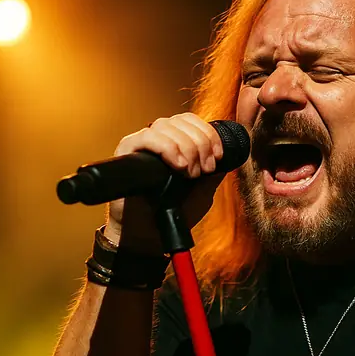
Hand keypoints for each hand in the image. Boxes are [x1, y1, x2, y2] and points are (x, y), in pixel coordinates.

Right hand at [103, 113, 226, 251]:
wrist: (149, 235)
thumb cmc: (173, 212)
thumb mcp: (202, 190)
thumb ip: (213, 172)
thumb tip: (228, 155)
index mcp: (175, 141)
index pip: (191, 120)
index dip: (208, 133)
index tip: (218, 156)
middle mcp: (157, 138)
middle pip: (180, 121)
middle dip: (200, 143)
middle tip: (205, 169)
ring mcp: (140, 143)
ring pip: (166, 126)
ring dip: (186, 147)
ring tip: (191, 173)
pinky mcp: (126, 151)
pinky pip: (147, 137)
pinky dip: (168, 148)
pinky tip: (179, 166)